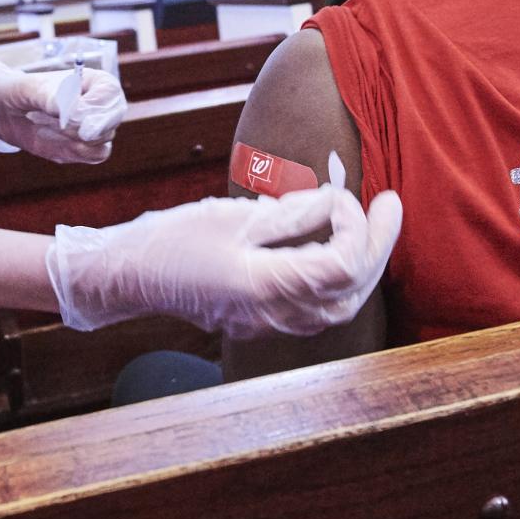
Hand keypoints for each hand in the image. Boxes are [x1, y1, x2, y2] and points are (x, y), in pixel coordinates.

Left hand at [0, 58, 126, 163]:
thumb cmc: (15, 91)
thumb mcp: (25, 89)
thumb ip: (49, 97)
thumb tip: (71, 110)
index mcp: (90, 81)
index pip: (110, 93)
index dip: (96, 107)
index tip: (74, 117)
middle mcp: (97, 104)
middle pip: (114, 118)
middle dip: (94, 127)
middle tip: (73, 131)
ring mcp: (92, 128)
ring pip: (103, 140)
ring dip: (76, 140)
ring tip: (46, 127)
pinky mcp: (83, 147)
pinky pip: (94, 155)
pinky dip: (76, 153)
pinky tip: (51, 141)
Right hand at [45, 187, 402, 338]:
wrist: (128, 276)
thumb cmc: (171, 239)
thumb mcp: (232, 215)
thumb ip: (290, 214)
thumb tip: (335, 204)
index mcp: (264, 285)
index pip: (343, 265)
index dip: (359, 227)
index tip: (349, 195)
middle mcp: (272, 314)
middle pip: (351, 290)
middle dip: (378, 246)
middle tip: (391, 206)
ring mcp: (267, 324)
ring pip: (339, 306)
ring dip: (362, 265)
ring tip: (370, 225)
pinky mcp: (260, 321)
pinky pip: (316, 308)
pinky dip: (336, 278)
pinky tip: (334, 247)